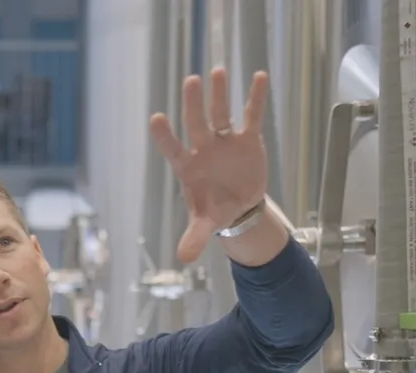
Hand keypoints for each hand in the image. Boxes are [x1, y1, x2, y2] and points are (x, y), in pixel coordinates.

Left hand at [148, 66, 270, 264]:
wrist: (238, 206)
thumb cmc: (214, 210)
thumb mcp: (204, 225)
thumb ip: (194, 237)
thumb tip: (184, 259)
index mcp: (188, 166)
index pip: (173, 148)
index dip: (165, 135)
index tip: (156, 118)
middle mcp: (203, 148)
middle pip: (197, 123)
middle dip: (193, 104)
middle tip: (191, 82)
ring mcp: (225, 140)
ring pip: (220, 112)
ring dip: (219, 93)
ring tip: (217, 71)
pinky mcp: (247, 139)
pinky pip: (251, 114)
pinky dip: (255, 97)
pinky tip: (259, 76)